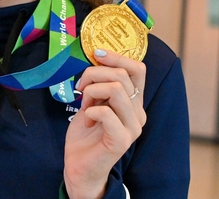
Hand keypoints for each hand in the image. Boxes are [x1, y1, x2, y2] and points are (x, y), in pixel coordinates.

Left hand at [63, 49, 145, 198]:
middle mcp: (138, 113)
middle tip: (81, 88)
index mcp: (134, 102)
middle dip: (94, 74)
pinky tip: (88, 120)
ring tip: (85, 106)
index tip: (96, 54)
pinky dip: (91, 111)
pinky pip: (106, 112)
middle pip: (122, 75)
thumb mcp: (93, 101)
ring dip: (92, 92)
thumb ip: (100, 83)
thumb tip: (96, 57)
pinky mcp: (121, 140)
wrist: (79, 165)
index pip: (138, 69)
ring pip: (115, 89)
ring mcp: (132, 127)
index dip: (117, 56)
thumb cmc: (86, 132)